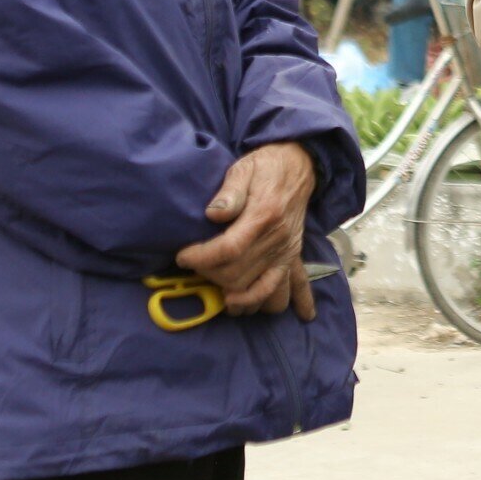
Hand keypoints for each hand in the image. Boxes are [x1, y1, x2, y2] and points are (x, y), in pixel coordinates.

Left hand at [175, 142, 319, 319]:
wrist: (298, 164)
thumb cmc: (264, 167)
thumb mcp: (243, 169)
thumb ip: (229, 192)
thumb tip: (213, 214)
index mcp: (263, 217)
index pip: (228, 250)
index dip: (201, 258)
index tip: (182, 256)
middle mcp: (278, 240)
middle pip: (240, 275)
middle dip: (211, 276)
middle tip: (195, 267)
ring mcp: (288, 252)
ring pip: (262, 290)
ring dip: (241, 299)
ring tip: (223, 296)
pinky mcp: (293, 256)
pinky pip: (297, 286)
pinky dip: (292, 302)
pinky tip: (289, 315)